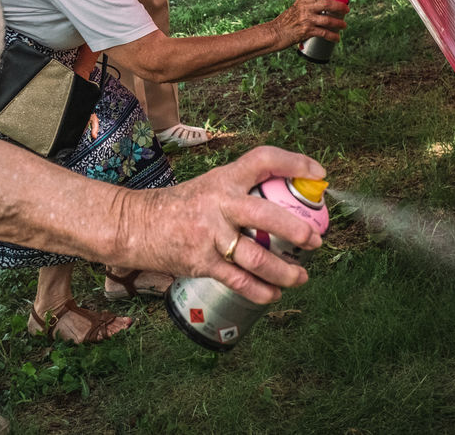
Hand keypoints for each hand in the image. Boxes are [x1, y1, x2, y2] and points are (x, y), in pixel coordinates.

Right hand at [114, 146, 326, 302]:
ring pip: (257, 257)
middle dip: (297, 230)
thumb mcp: (210, 187)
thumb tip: (286, 205)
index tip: (319, 174)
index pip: (264, 160)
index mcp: (224, 179)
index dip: (295, 163)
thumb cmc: (179, 207)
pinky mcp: (201, 261)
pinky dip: (260, 291)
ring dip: (284, 271)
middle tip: (315, 241)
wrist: (135, 225)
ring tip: (301, 276)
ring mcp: (209, 235)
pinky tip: (273, 294)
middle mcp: (219, 204)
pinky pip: (238, 280)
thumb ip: (241, 193)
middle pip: (268, 215)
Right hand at [269, 0, 348, 49]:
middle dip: (340, 7)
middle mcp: (305, 7)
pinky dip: (332, 36)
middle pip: (328, 4)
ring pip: (329, 20)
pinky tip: (337, 38)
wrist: (275, 33)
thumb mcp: (295, 8)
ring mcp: (307, 19)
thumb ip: (307, 5)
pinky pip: (324, 33)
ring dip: (339, 23)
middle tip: (346, 9)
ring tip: (344, 25)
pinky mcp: (307, 31)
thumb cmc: (285, 21)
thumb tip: (324, 6)